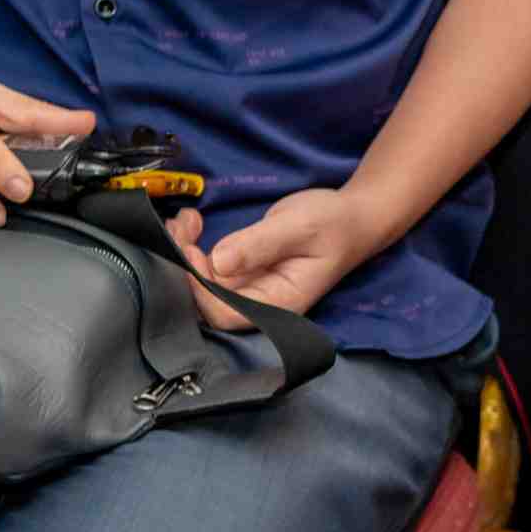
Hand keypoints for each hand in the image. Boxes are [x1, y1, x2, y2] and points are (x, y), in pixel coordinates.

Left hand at [164, 189, 384, 329]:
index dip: (201, 289)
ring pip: (200, 284)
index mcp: (278, 304)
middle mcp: (258, 304)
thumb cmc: (334, 223)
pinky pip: (207, 269)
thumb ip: (260, 244)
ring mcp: (247, 290)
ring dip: (183, 252)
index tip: (192, 252)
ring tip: (185, 219)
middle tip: (179, 227)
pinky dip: (192, 246)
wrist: (351, 218)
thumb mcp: (300, 227)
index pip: (226, 313)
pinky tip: (193, 221)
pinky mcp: (240, 274)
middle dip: (184, 267)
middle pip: (206, 303)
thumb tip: (217, 261)